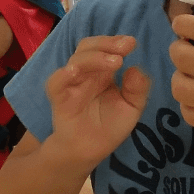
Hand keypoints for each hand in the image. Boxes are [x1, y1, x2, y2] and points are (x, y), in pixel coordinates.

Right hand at [45, 36, 150, 162]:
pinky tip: (74, 71)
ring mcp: (71, 84)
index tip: (131, 43)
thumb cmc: (109, 126)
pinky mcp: (59, 99)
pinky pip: (56, 83)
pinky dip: (63, 75)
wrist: (90, 151)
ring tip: (115, 61)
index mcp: (102, 72)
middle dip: (106, 44)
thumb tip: (135, 69)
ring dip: (94, 58)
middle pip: (88, 48)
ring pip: (76, 61)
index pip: (105, 49)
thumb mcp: (131, 108)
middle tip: (124, 47)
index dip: (115, 42)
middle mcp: (86, 74)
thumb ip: (138, 90)